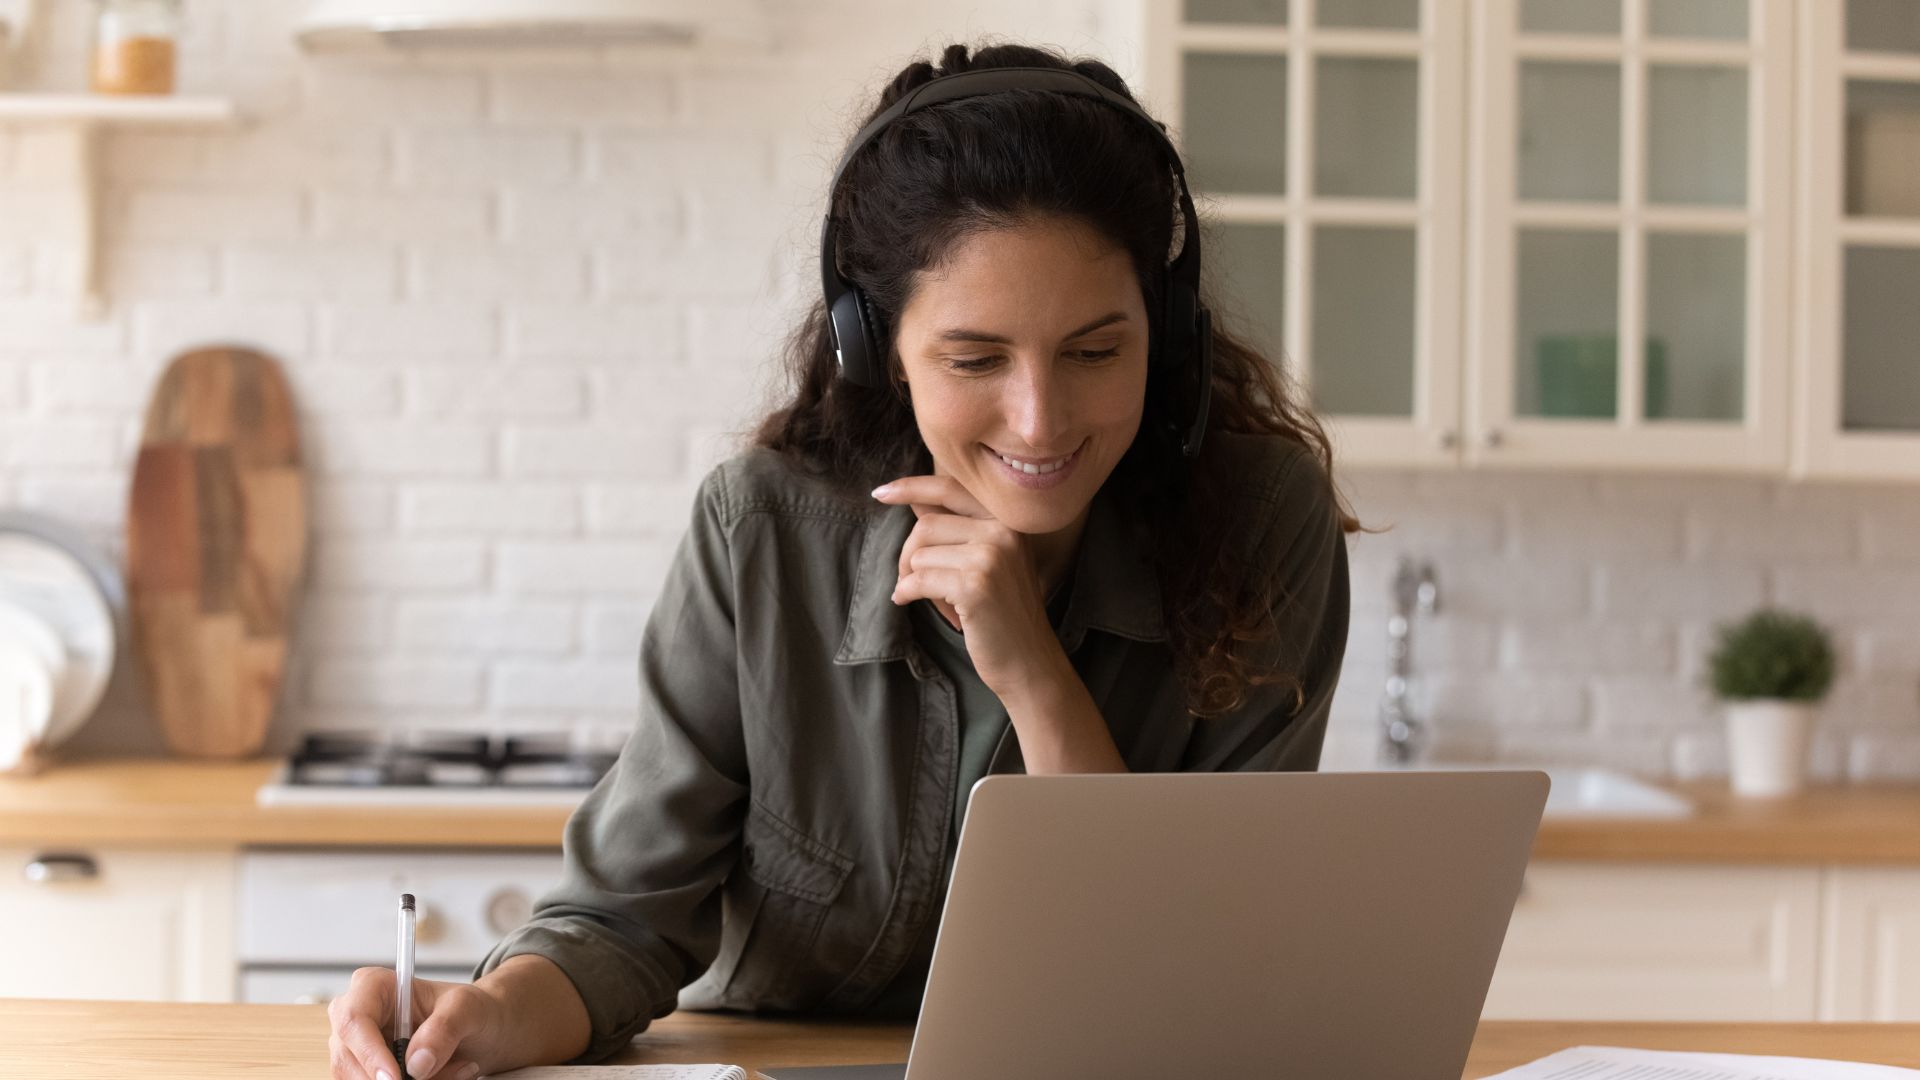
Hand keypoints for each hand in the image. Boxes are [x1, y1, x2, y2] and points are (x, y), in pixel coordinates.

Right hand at [328, 966, 506, 1079]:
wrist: (478, 1030)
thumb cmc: (468, 1009)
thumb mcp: (467, 1007)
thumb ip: (445, 1027)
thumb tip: (416, 1062)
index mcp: (372, 986)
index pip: (354, 1020)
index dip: (369, 1053)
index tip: (394, 1078)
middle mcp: (354, 1017)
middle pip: (350, 1059)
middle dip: (394, 1078)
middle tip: (445, 1074)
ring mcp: (354, 1049)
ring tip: (452, 1071)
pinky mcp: (363, 1071)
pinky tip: (439, 1077)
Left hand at [872, 474, 1069, 700]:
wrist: (1029, 660)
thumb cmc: (1003, 612)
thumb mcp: (988, 561)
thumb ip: (956, 529)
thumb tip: (915, 501)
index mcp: (1008, 519)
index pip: (951, 489)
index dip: (911, 487)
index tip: (880, 493)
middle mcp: (1003, 531)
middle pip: (927, 525)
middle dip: (908, 554)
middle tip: (908, 579)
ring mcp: (991, 556)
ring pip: (921, 554)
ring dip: (912, 579)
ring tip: (930, 599)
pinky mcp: (975, 585)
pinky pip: (919, 580)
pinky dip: (906, 592)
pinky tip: (906, 601)